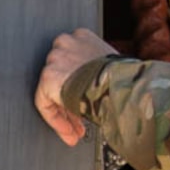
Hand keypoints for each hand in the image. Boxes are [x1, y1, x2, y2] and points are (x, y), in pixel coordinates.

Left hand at [35, 27, 114, 145]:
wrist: (120, 83)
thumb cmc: (125, 77)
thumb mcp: (113, 67)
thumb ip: (100, 71)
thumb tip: (99, 89)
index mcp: (82, 37)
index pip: (73, 63)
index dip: (79, 86)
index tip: (86, 101)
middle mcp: (66, 43)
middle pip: (62, 77)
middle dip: (70, 102)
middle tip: (80, 122)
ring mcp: (55, 59)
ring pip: (52, 91)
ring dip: (65, 113)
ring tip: (75, 132)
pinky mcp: (48, 77)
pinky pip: (44, 103)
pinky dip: (55, 120)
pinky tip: (68, 131)